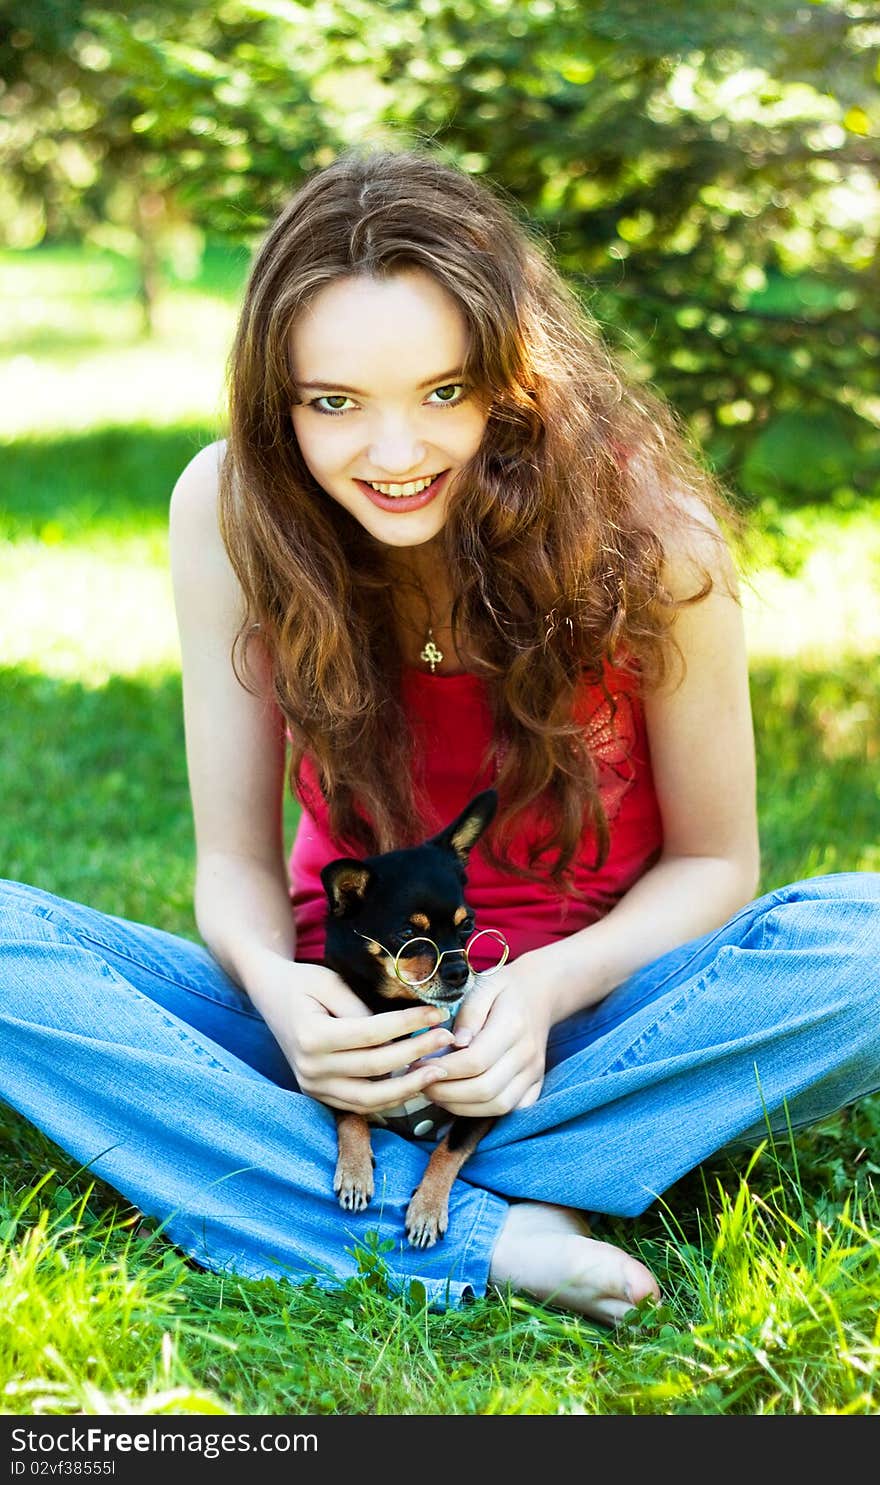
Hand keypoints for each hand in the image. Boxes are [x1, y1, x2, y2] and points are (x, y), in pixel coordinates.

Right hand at [250, 957, 455, 1114]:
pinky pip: (359, 1106)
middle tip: (447, 1039)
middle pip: (376, 1067)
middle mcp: (310, 1068)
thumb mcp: (330, 982)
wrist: (269, 995)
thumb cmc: (303, 982)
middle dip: (417, 1053)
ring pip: (370, 1098)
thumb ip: (361, 1007)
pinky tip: (414, 1084)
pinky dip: (389, 1098)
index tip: (438, 1014)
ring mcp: (313, 1086)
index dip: (409, 1025)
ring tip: (438, 1071)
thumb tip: (400, 1029)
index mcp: (312, 1036)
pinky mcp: (318, 1094)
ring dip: (408, 1087)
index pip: (373, 1033)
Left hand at [418, 952, 555, 1117]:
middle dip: (446, 1092)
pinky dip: (483, 1111)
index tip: (419, 1064)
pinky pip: (511, 1111)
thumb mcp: (484, 986)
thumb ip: (469, 1013)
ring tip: (436, 1092)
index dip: (444, 1069)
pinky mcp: (535, 1084)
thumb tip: (456, 1043)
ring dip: (461, 1106)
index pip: (475, 1061)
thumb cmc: (504, 988)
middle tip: (421, 1082)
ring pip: (497, 1106)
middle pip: (485, 1089)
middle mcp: (527, 1054)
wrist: (541, 993)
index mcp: (513, 1026)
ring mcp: (534, 1073)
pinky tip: (461, 1099)